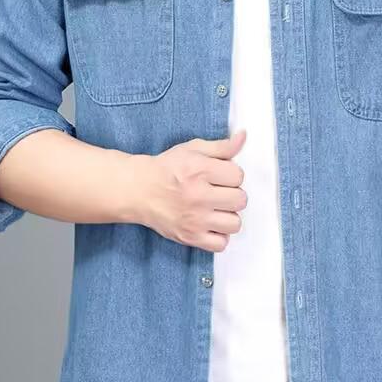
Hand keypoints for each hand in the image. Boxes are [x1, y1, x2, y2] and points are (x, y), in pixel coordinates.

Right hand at [130, 130, 247, 251]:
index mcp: (199, 170)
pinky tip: (211, 224)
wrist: (138, 190)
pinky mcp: (189, 237)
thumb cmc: (167, 168)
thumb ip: (221, 146)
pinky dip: (219, 236)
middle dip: (233, 194)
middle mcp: (198, 196)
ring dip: (228, 216)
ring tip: (216, 209)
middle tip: (219, 192)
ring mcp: (194, 220)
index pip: (238, 176)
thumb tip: (243, 137)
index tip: (221, 176)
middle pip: (240, 200)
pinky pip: (221, 244)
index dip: (232, 174)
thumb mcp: (193, 149)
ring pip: (235, 223)